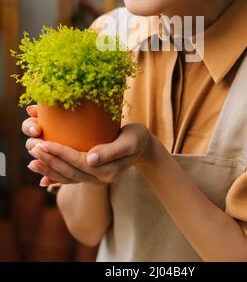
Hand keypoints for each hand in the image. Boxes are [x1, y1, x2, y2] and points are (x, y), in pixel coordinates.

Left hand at [23, 105, 154, 186]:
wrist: (143, 147)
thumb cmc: (136, 138)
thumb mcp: (129, 141)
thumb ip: (111, 151)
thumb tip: (90, 159)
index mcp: (107, 170)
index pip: (77, 161)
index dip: (59, 153)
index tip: (43, 143)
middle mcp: (99, 178)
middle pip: (69, 171)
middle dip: (49, 160)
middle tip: (33, 147)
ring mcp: (95, 179)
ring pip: (67, 177)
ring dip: (48, 170)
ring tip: (32, 162)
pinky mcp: (92, 176)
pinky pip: (71, 179)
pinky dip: (56, 178)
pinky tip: (43, 177)